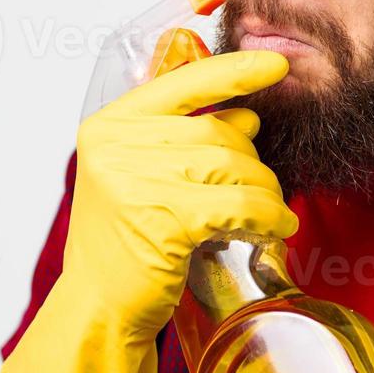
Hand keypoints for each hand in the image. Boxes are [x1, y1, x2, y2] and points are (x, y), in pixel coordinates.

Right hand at [0, 50, 297, 372]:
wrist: (98, 308)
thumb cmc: (127, 245)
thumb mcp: (143, 179)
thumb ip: (185, 141)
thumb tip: (247, 116)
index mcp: (110, 125)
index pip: (182, 82)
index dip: (234, 70)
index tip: (276, 63)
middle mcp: (115, 143)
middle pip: (216, 131)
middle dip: (252, 161)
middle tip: (264, 189)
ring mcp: (135, 178)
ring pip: (233, 166)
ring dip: (264, 191)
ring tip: (273, 212)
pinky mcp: (164, 217)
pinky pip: (238, 204)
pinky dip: (266, 216)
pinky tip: (274, 228)